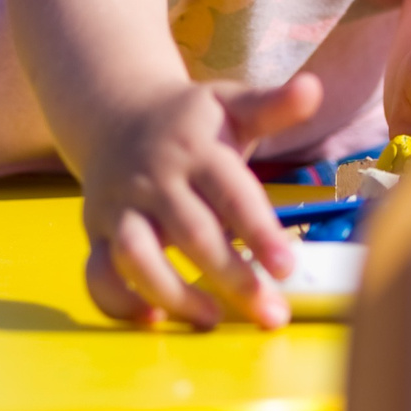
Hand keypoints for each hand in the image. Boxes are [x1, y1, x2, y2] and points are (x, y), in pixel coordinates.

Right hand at [76, 72, 322, 329]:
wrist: (116, 112)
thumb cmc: (189, 120)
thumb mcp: (231, 104)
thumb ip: (273, 105)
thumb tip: (313, 89)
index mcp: (196, 150)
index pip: (231, 193)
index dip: (258, 231)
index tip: (286, 268)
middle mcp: (156, 179)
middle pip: (191, 232)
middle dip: (232, 277)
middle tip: (271, 312)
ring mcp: (122, 207)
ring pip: (136, 255)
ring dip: (174, 294)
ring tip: (214, 319)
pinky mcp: (98, 232)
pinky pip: (98, 274)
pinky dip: (118, 303)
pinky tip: (154, 321)